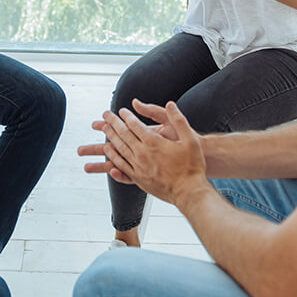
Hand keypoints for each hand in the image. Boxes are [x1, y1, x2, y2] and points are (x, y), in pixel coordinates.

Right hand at [79, 99, 179, 183]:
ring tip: (85, 166)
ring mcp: (143, 161)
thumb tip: (135, 102)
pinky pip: (129, 173)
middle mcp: (141, 148)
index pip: (120, 130)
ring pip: (117, 162)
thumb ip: (153, 110)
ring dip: (101, 163)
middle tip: (79, 150)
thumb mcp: (168, 121)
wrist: (200, 155)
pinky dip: (118, 173)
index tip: (94, 124)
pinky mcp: (147, 171)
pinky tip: (110, 173)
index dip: (106, 127)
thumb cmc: (186, 137)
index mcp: (143, 134)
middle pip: (114, 147)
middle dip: (95, 147)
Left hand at [79, 100, 206, 205]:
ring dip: (110, 138)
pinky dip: (113, 156)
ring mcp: (139, 167)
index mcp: (154, 143)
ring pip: (119, 149)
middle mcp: (143, 154)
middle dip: (113, 123)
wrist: (189, 192)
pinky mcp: (138, 179)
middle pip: (123, 135)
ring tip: (104, 130)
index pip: (134, 125)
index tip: (121, 110)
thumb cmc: (192, 166)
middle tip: (105, 115)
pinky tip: (110, 152)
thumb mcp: (190, 139)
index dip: (126, 116)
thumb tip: (171, 104)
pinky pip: (121, 165)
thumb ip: (178, 119)